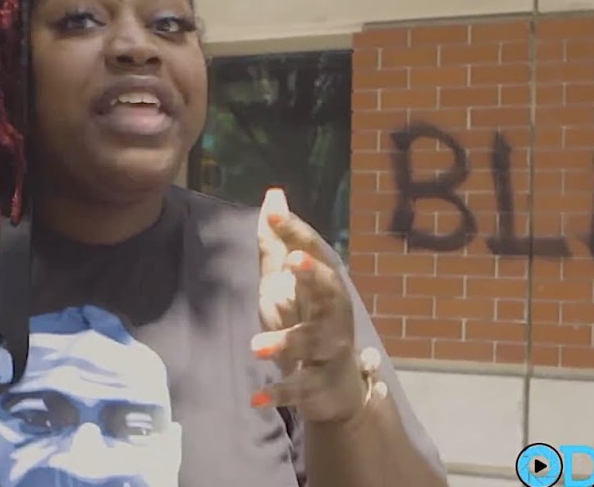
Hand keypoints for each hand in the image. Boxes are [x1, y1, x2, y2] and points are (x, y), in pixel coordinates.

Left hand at [250, 189, 367, 422]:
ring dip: (286, 342)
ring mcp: (330, 349)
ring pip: (313, 342)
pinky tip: (256, 399)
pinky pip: (301, 387)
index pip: (313, 252)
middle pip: (329, 290)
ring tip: (256, 348)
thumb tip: (274, 194)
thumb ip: (279, 243)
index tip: (274, 212)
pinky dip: (280, 393)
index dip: (296, 232)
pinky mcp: (319, 384)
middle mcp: (334, 313)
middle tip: (292, 263)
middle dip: (313, 275)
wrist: (337, 387)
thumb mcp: (287, 283)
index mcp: (326, 285)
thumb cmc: (308, 322)